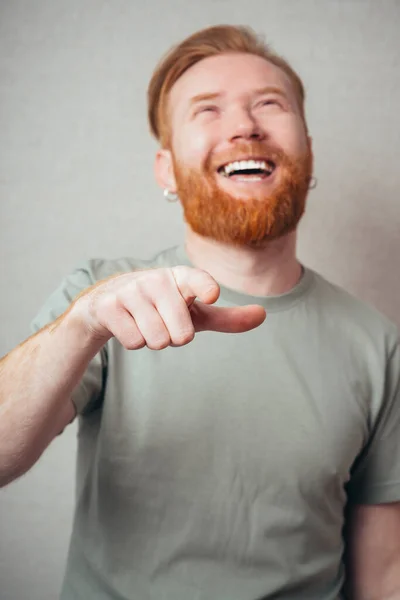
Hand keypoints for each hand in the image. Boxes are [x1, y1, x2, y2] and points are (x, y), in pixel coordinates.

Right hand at [72, 266, 265, 349]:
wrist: (109, 303)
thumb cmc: (162, 308)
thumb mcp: (194, 313)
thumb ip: (227, 317)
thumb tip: (263, 315)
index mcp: (180, 277)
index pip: (196, 280)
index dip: (203, 287)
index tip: (210, 295)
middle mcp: (156, 279)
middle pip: (181, 334)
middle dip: (175, 338)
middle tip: (165, 324)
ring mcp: (130, 291)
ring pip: (157, 340)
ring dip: (154, 340)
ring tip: (146, 324)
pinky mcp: (108, 306)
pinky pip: (134, 342)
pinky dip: (134, 341)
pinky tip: (128, 325)